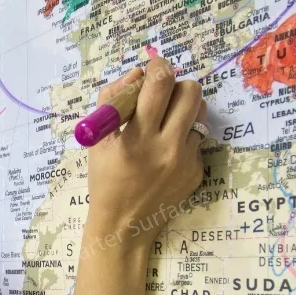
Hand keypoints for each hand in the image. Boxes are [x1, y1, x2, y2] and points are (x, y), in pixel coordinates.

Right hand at [85, 57, 206, 246]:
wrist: (124, 227)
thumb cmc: (105, 180)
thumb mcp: (96, 140)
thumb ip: (111, 100)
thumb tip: (137, 74)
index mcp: (138, 138)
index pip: (160, 83)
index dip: (158, 67)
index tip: (153, 69)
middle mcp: (167, 147)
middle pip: (191, 92)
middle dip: (176, 86)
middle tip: (162, 97)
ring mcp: (186, 161)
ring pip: (199, 114)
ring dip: (183, 112)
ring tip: (165, 125)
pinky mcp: (197, 172)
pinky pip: (197, 140)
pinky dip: (182, 139)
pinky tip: (166, 155)